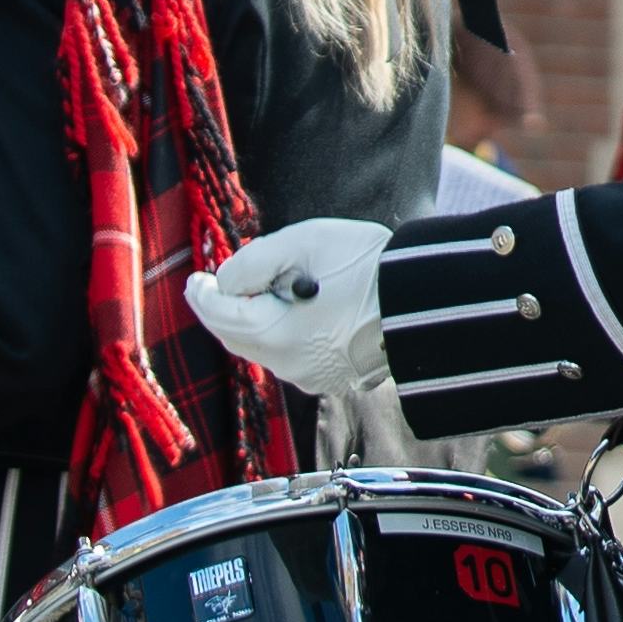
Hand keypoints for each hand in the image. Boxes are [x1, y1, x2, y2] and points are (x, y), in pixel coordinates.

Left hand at [194, 220, 395, 405]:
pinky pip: (291, 356)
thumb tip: (227, 281)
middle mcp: (291, 366)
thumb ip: (253, 262)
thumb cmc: (369, 264)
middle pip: (238, 339)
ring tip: (257, 292)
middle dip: (223, 311)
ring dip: (252, 322)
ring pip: (264, 349)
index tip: (195, 278)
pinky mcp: (334, 378)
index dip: (203, 295)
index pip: (221, 317)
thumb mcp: (303, 243)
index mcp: (278, 336)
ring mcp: (314, 377)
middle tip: (213, 285)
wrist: (427, 297)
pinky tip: (289, 312)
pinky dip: (280, 334)